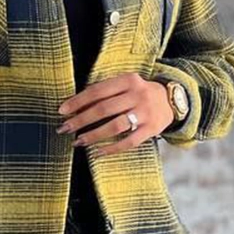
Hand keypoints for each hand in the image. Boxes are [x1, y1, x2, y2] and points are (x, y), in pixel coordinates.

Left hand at [55, 73, 175, 154]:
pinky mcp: (151, 129)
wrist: (172, 100)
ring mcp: (145, 113)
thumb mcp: (125, 84)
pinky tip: (97, 152)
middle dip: (81, 120)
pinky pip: (129, 142)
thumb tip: (74, 105)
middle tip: (65, 128)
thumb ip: (105, 91)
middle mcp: (137, 95)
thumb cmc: (139, 93)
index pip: (97, 91)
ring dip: (93, 135)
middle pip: (103, 109)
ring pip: (115, 126)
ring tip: (78, 141)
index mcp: (128, 80)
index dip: (78, 101)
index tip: (62, 111)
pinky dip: (112, 148)